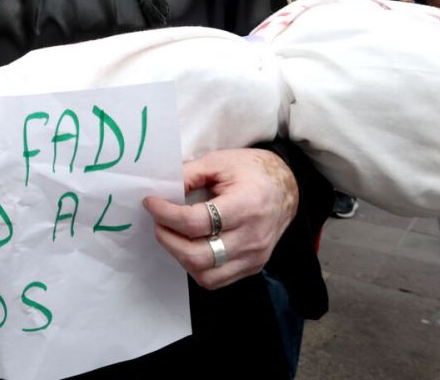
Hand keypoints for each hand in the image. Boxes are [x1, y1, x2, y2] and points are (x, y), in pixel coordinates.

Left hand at [143, 148, 297, 289]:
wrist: (288, 187)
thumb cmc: (253, 171)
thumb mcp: (220, 161)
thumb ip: (190, 174)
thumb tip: (162, 189)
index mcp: (246, 206)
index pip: (196, 222)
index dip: (166, 214)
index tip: (151, 203)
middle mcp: (252, 237)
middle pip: (198, 256)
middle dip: (168, 239)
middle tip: (157, 222)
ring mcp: (254, 257)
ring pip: (206, 275)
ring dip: (180, 257)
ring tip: (172, 235)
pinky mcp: (253, 267)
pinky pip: (217, 280)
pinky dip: (196, 267)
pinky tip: (190, 246)